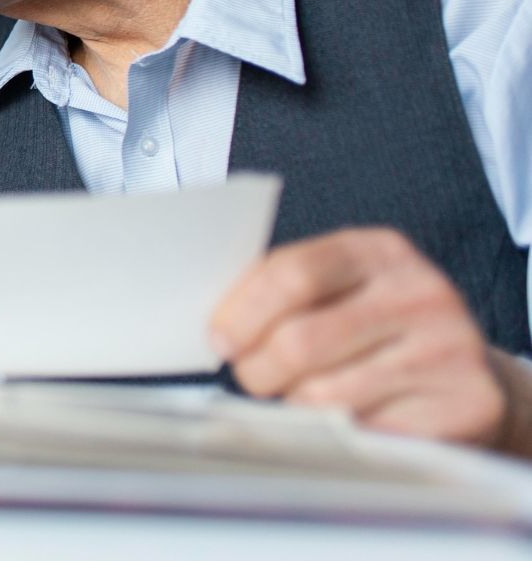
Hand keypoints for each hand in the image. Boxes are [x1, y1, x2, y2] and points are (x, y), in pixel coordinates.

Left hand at [209, 227, 511, 446]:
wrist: (469, 371)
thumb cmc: (378, 324)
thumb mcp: (341, 286)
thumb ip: (283, 290)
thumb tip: (215, 325)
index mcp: (379, 250)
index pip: (292, 274)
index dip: (243, 311)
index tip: (217, 339)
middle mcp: (419, 293)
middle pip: (301, 341)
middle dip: (257, 367)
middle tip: (250, 376)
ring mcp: (447, 350)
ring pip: (326, 395)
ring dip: (295, 403)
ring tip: (299, 394)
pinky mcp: (463, 407)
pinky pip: (367, 433)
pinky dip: (339, 433)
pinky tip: (342, 419)